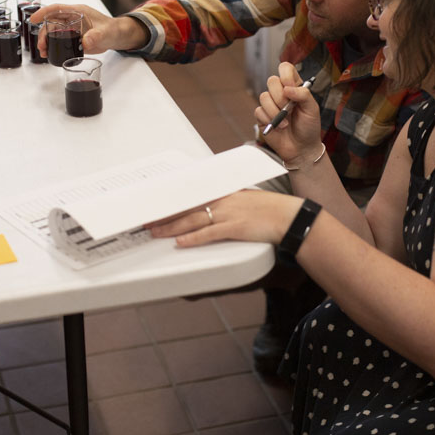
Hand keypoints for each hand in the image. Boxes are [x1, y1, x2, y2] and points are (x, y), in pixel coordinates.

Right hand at [28, 3, 148, 56]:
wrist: (119, 37)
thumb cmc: (114, 30)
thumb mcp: (107, 32)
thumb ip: (97, 36)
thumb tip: (85, 42)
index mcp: (78, 11)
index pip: (57, 9)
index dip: (44, 12)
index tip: (33, 19)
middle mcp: (73, 18)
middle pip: (52, 22)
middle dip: (43, 33)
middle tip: (42, 45)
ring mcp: (72, 28)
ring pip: (53, 32)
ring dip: (46, 40)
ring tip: (43, 52)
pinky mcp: (73, 37)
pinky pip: (60, 40)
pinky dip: (53, 46)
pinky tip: (49, 53)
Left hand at [148, 190, 301, 247]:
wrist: (287, 216)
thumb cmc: (268, 210)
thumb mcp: (243, 199)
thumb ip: (226, 201)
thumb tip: (210, 207)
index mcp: (224, 192)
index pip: (192, 195)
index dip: (173, 201)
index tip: (157, 204)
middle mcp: (223, 200)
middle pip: (187, 207)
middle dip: (165, 214)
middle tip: (147, 220)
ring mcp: (228, 213)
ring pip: (193, 220)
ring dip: (172, 227)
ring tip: (156, 232)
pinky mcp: (235, 227)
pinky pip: (209, 233)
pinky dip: (193, 238)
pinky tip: (181, 243)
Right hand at [256, 63, 322, 167]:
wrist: (302, 148)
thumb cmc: (309, 128)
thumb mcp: (312, 109)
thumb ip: (303, 94)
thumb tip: (287, 88)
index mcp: (294, 87)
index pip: (285, 68)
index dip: (286, 75)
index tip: (291, 87)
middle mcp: (281, 93)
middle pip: (271, 80)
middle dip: (280, 96)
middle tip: (289, 108)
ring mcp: (270, 104)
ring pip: (263, 96)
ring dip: (275, 111)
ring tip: (286, 122)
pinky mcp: (262, 116)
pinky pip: (259, 111)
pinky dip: (269, 120)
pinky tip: (278, 127)